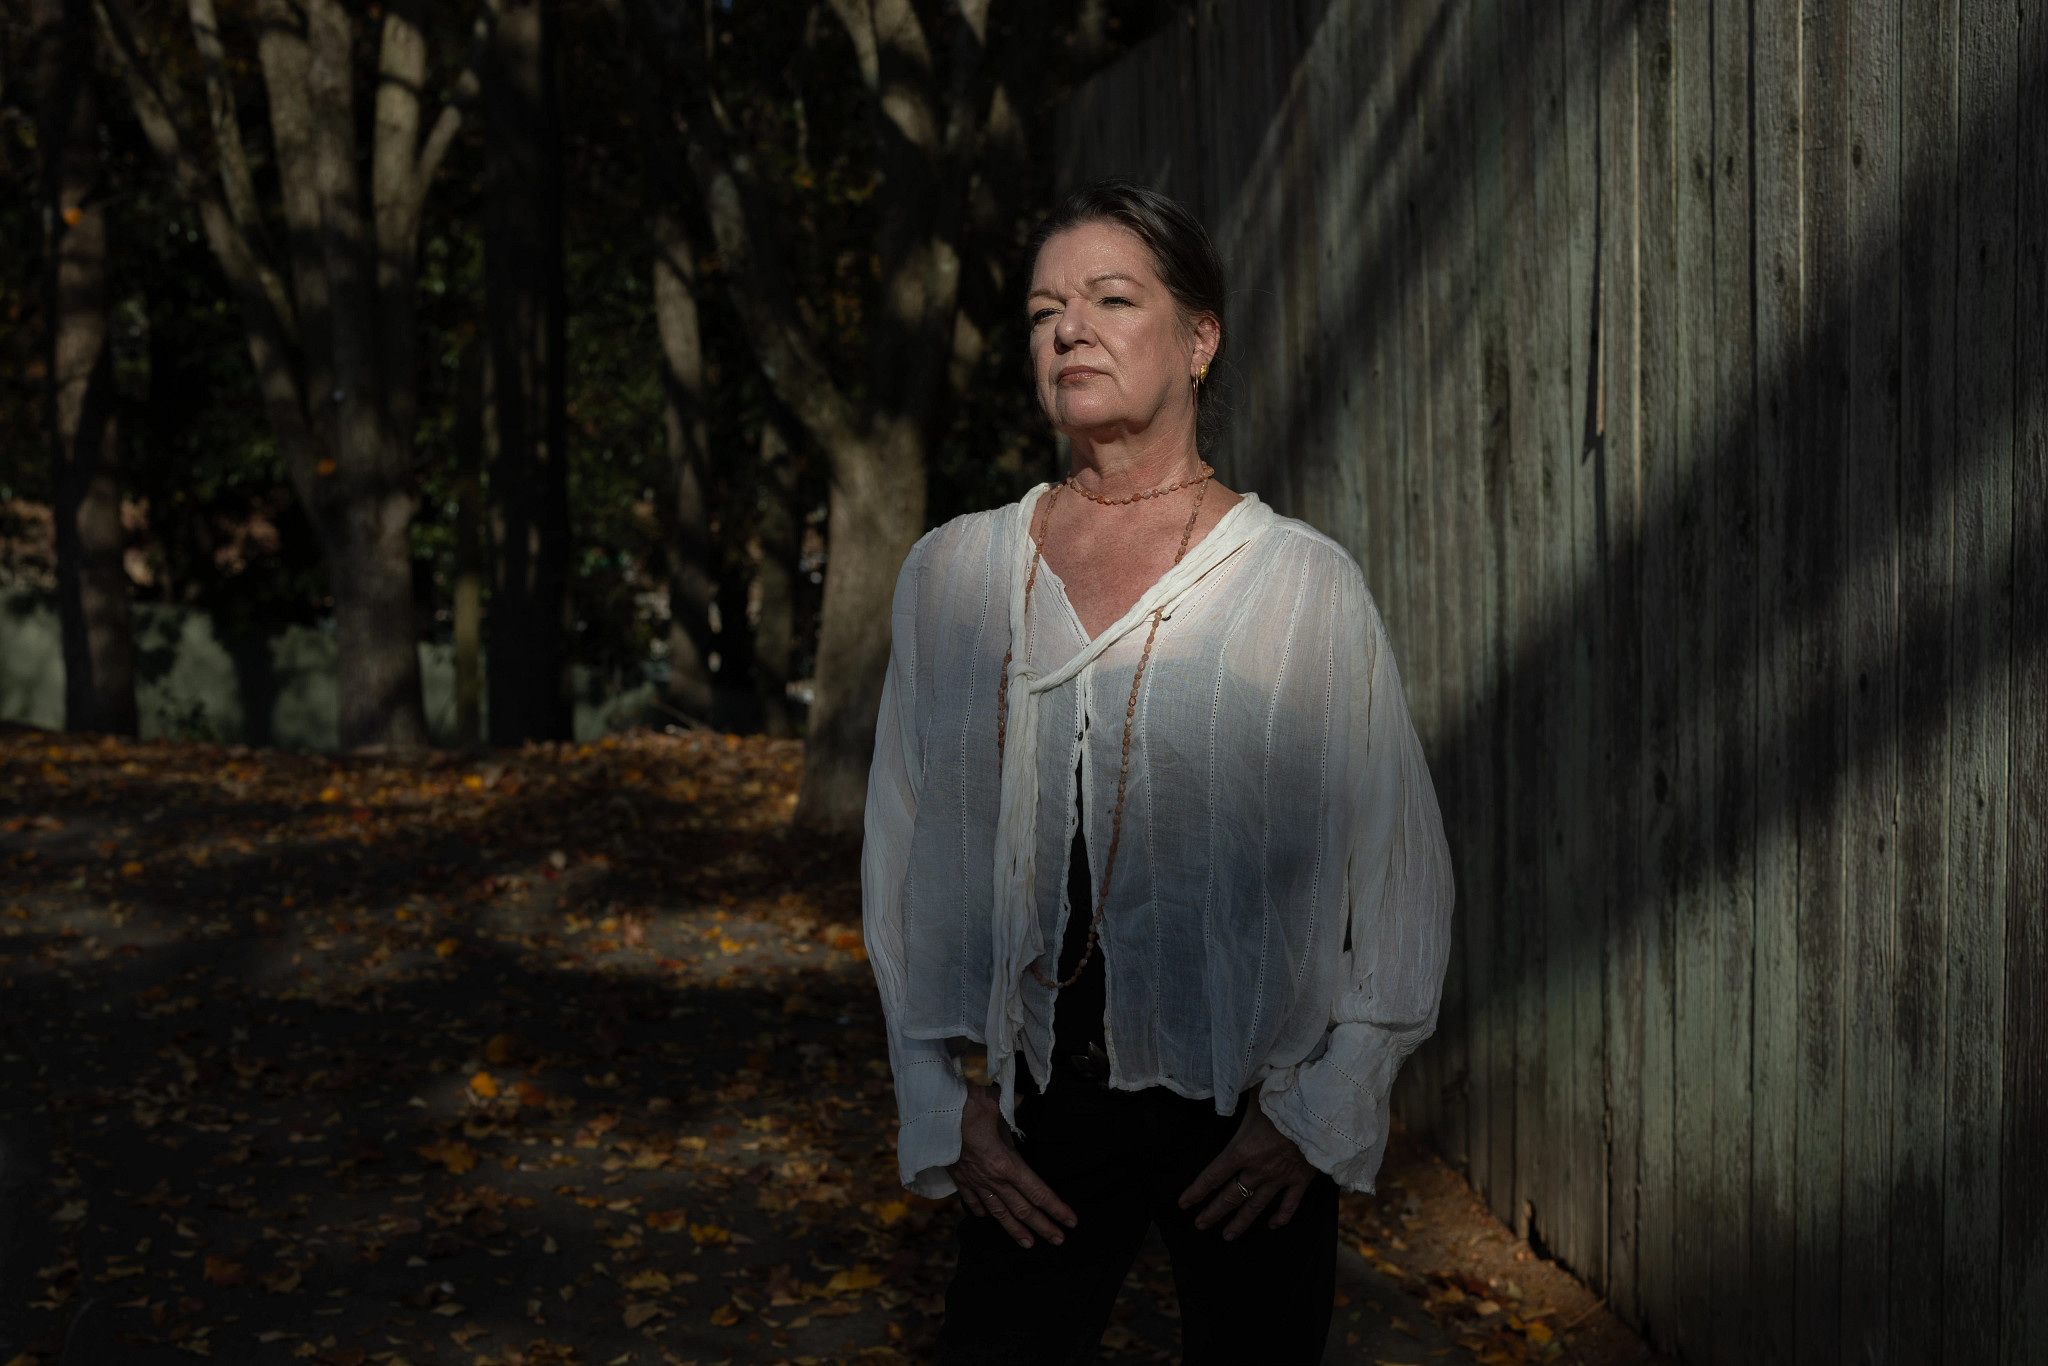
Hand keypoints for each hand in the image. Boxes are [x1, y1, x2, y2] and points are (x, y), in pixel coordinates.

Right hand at [948, 1084, 1077, 1249]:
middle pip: (1022, 1209)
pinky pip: (973, 1202)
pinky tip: (989, 1218)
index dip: (1056, 1208)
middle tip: (1059, 1241)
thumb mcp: (995, 1101)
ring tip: (1029, 1244)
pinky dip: (983, 1212)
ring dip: (1015, 1230)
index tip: (1071, 1220)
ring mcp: (974, 1182)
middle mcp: (992, 1179)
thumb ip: (1014, 1103)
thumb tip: (1025, 1099)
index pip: (1037, 1192)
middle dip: (1043, 1226)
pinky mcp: (959, 1179)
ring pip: (998, 1213)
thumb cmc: (964, 1105)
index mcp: (1005, 1163)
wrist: (929, 1114)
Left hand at [1177, 1097, 1319, 1240]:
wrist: (1321, 1110)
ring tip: (1227, 1236)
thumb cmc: (1284, 1096)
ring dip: (1241, 1222)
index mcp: (1242, 1149)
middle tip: (1200, 1225)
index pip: (1212, 1176)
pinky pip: (1290, 1204)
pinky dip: (1281, 1217)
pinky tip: (1273, 1226)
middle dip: (1213, 1212)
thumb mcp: (1252, 1093)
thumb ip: (1234, 1093)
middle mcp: (1258, 1168)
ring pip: (1256, 1207)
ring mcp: (1281, 1177)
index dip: (1196, 1192)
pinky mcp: (1301, 1179)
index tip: (1183, 1203)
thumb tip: (1220, 1086)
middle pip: (1231, 1197)